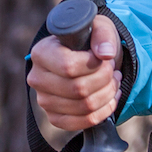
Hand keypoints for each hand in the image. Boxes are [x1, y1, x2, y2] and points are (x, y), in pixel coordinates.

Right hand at [26, 13, 119, 130]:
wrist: (87, 60)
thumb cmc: (89, 41)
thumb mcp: (98, 28)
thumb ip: (102, 36)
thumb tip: (105, 53)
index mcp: (41, 53)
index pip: (67, 66)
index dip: (93, 65)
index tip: (104, 58)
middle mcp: (37, 78)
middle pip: (78, 89)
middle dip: (105, 80)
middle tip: (112, 70)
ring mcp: (44, 101)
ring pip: (84, 106)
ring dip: (108, 94)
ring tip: (113, 81)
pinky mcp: (55, 118)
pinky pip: (84, 122)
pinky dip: (104, 112)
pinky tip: (110, 98)